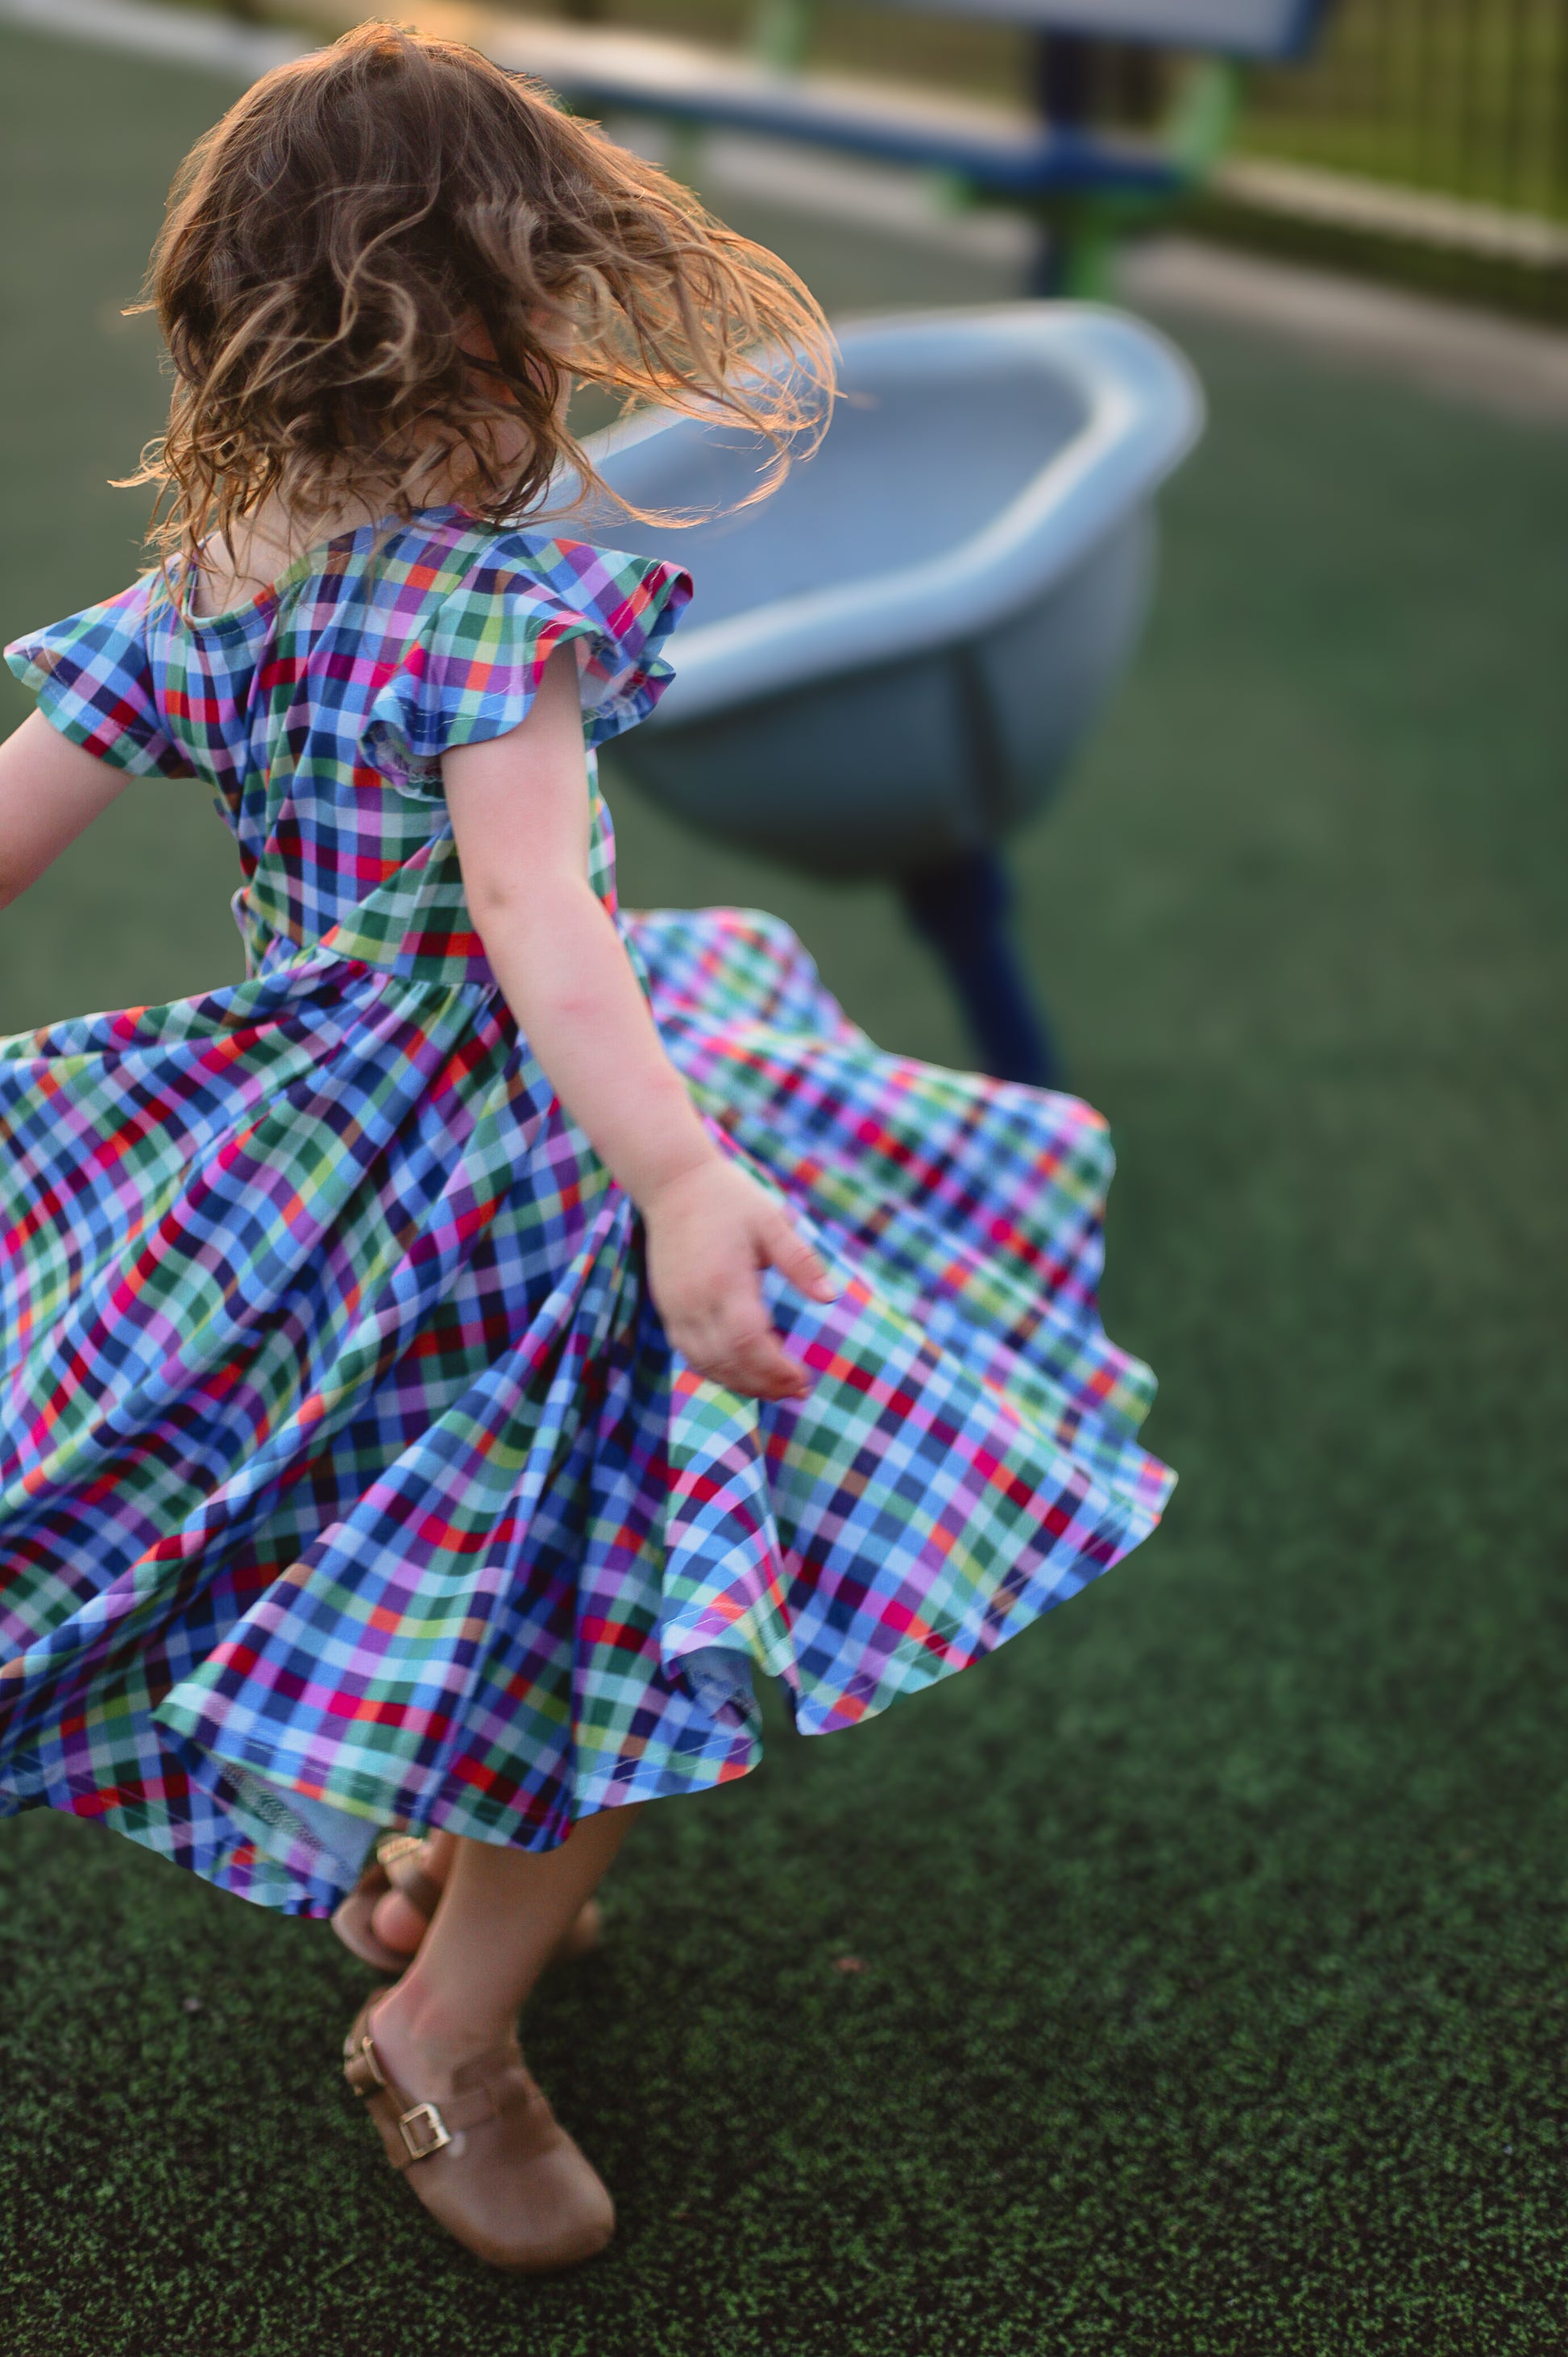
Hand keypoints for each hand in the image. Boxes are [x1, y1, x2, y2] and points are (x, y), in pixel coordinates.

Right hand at [642, 1156, 836, 1399]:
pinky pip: (689, 1353)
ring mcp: (676, 1307)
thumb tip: (829, 1297)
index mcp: (724, 1280)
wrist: (673, 1182)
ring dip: (741, 1383)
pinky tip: (741, 1372)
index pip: (749, 1341)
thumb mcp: (771, 1221)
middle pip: (729, 1361)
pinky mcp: (667, 1307)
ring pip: (706, 1363)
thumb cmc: (728, 1198)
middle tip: (798, 1391)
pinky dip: (716, 1370)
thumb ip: (800, 1261)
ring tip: (775, 1389)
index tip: (803, 1378)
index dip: (775, 1368)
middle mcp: (695, 1300)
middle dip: (764, 1384)